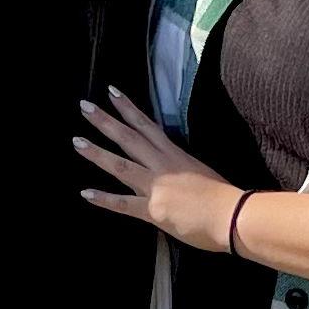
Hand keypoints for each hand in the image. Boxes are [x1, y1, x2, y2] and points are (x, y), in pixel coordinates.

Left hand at [73, 87, 226, 244]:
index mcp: (175, 155)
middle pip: (129, 138)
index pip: (147, 125)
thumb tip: (174, 176)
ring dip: (97, 153)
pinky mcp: (152, 210)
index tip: (112, 93)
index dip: (128, 108)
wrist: (232, 215)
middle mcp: (162, 165)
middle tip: (84, 106)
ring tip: (77, 142)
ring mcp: (156, 186)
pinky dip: (104, 199)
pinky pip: (123, 204)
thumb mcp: (201, 173)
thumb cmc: (224, 198)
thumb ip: (182, 171)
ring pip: (120, 165)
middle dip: (105, 121)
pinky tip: (85, 193)